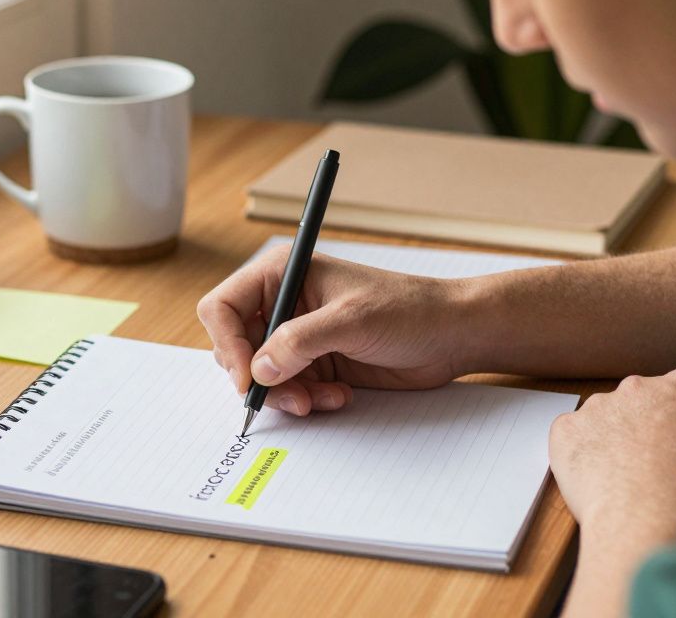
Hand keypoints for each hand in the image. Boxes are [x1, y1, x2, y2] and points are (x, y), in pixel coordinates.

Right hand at [196, 245, 467, 415]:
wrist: (451, 335)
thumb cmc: (408, 310)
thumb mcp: (351, 321)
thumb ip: (299, 342)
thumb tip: (257, 369)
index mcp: (283, 274)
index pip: (223, 307)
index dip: (228, 344)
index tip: (247, 377)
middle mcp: (283, 304)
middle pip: (236, 347)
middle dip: (259, 378)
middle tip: (290, 396)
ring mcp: (298, 337)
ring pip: (260, 376)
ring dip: (286, 394)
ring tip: (321, 398)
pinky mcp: (314, 364)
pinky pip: (288, 391)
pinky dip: (305, 400)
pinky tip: (337, 395)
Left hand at [549, 369, 675, 617]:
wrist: (650, 521)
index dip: (674, 423)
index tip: (673, 445)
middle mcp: (641, 386)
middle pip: (637, 401)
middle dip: (638, 428)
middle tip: (644, 468)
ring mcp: (599, 404)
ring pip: (601, 419)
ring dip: (607, 441)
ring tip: (622, 483)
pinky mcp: (566, 426)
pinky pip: (570, 437)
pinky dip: (577, 456)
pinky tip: (596, 483)